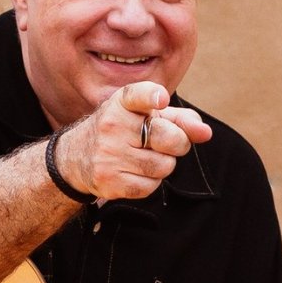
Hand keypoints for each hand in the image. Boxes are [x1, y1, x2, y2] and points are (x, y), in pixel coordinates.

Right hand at [56, 83, 210, 203]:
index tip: (161, 100)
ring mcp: (108, 154)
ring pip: (164, 166)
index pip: (137, 95)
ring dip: (164, 164)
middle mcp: (112, 125)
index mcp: (121, 103)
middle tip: (169, 143)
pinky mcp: (109, 181)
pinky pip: (150, 187)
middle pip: (168, 138)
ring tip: (147, 157)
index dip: (152, 97)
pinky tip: (136, 172)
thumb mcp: (145, 116)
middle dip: (178, 143)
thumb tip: (206, 132)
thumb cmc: (122, 131)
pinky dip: (151, 182)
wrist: (76, 157)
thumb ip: (180, 119)